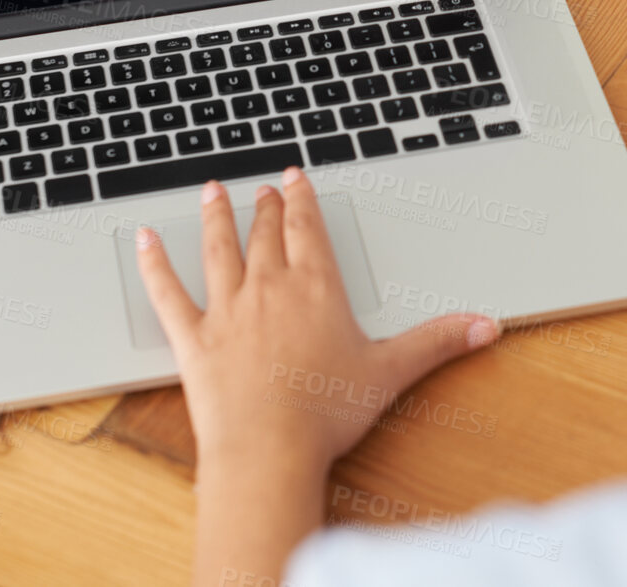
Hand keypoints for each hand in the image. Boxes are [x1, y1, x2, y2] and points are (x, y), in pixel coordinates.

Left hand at [134, 166, 499, 474]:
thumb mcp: (392, 372)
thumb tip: (484, 326)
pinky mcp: (192, 338)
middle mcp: (269, 287)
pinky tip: (142, 240)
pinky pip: (167, 292)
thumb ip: (437, 342)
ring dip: (214, 218)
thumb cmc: (328, 412)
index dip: (300, 200)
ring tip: (210, 192)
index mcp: (316, 288)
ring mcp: (226, 310)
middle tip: (260, 187)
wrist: (269, 449)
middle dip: (263, 207)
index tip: (294, 178)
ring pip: (217, 250)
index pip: (306, 229)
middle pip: (265, 234)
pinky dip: (152, 264)